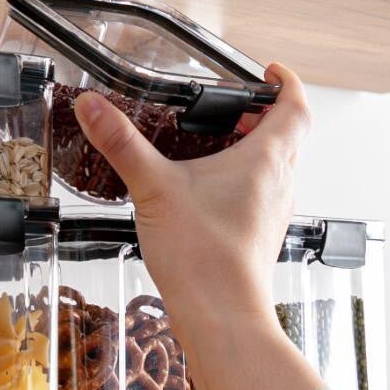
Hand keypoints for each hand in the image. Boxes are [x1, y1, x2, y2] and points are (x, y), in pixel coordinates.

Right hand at [74, 63, 308, 335]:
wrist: (220, 315)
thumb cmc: (202, 256)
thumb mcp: (153, 187)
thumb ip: (121, 143)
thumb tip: (92, 107)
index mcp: (266, 159)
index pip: (296, 105)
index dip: (286, 83)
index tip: (269, 73)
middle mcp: (279, 184)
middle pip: (286, 137)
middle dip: (262, 118)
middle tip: (231, 111)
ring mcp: (272, 215)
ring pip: (274, 171)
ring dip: (252, 155)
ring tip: (213, 153)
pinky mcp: (258, 240)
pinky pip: (258, 201)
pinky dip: (241, 188)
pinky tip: (205, 199)